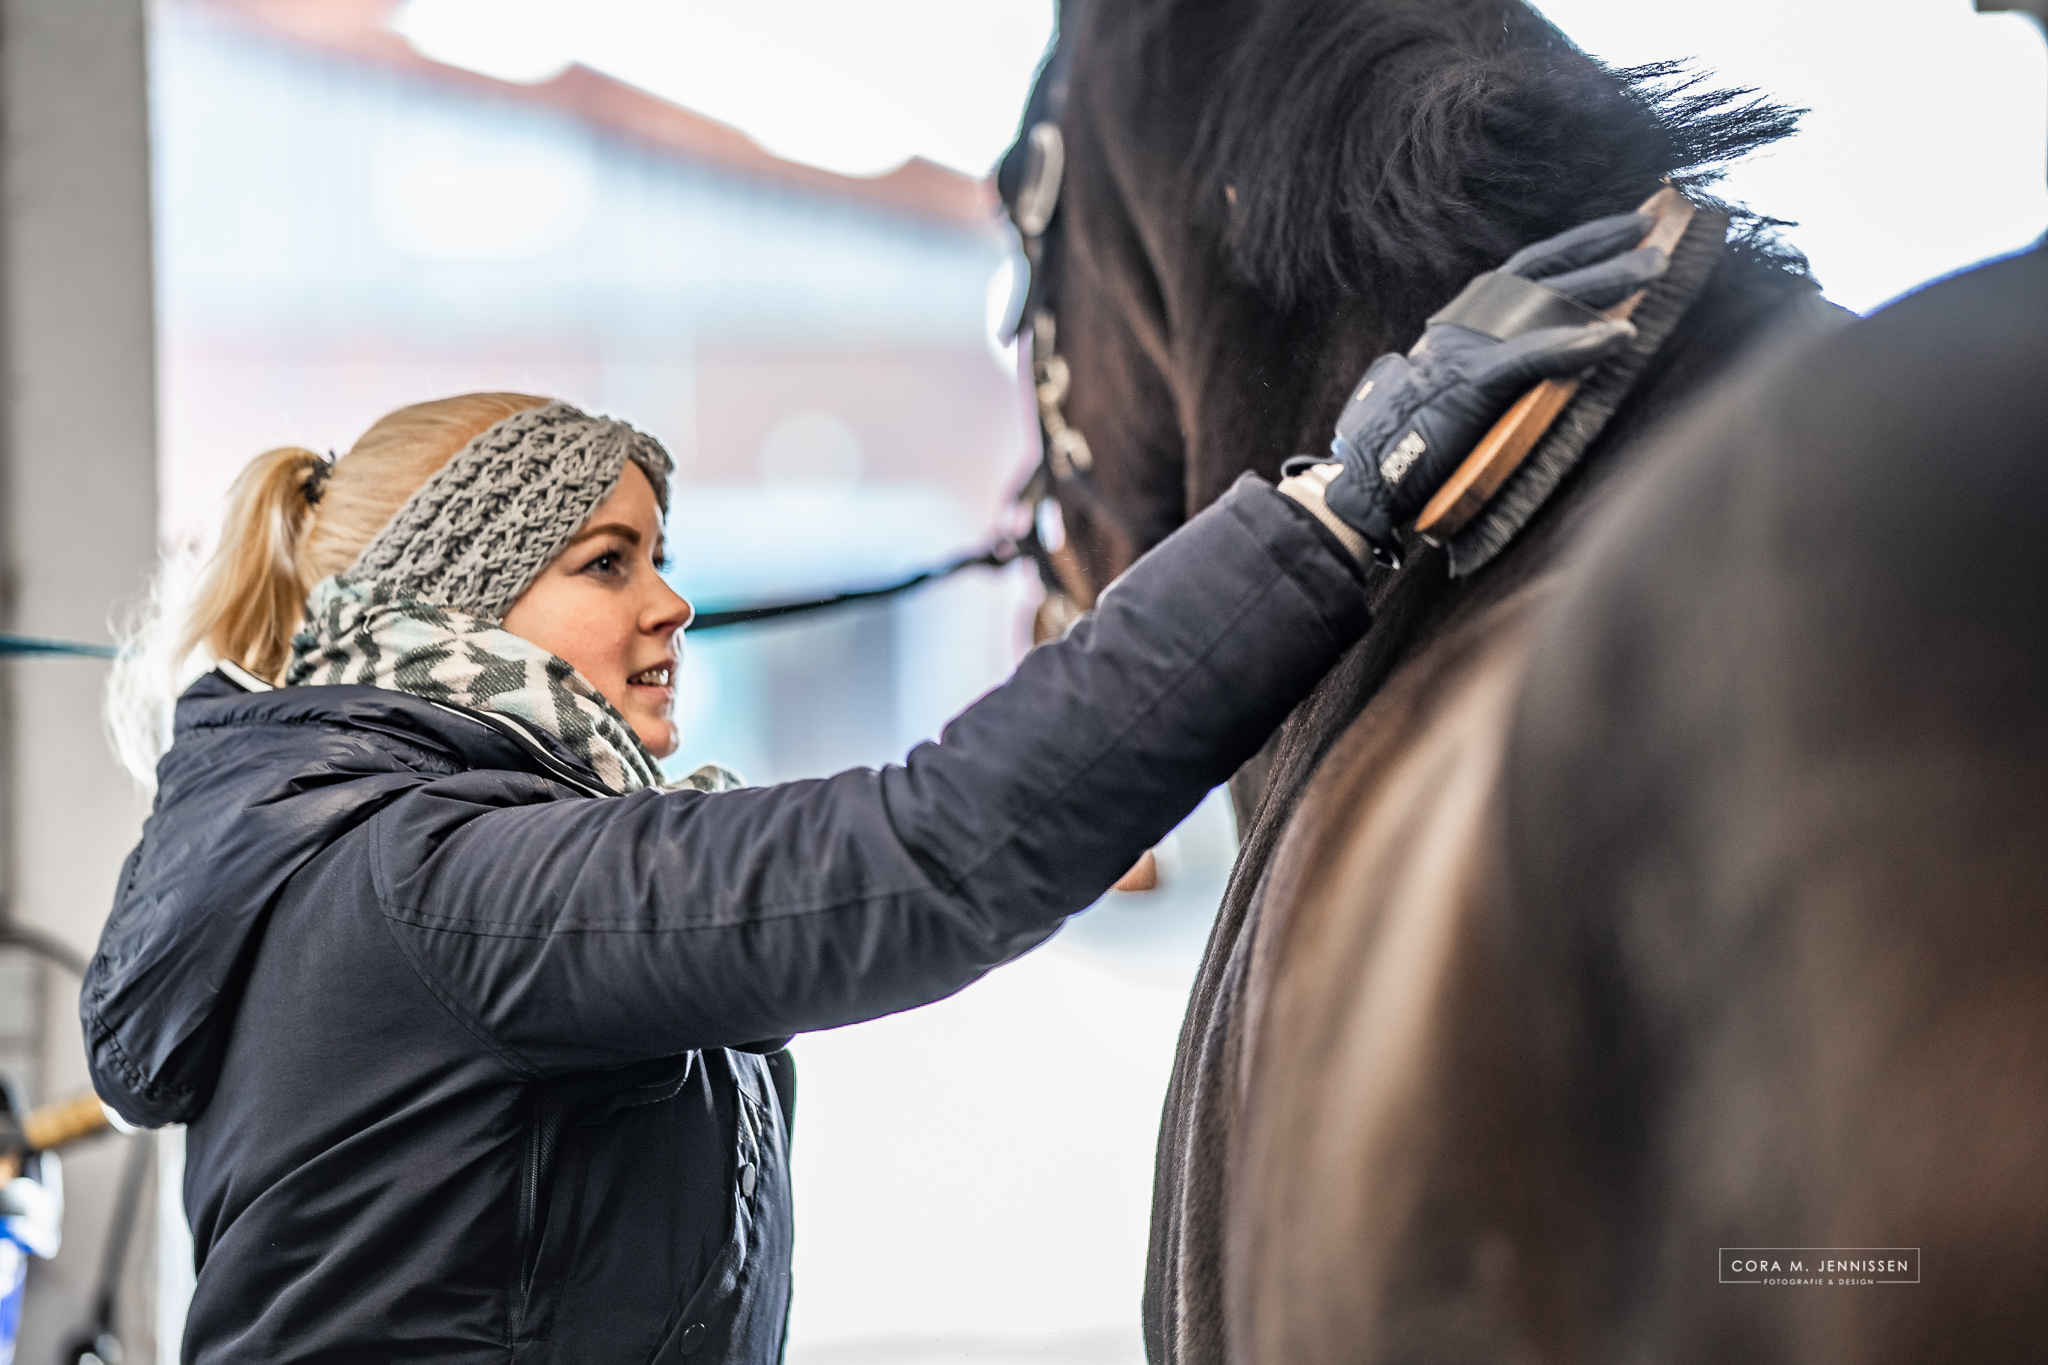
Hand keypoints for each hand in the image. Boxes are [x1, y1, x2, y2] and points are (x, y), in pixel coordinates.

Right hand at [1316, 211, 1668, 564]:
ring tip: (1654, 268)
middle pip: (1546, 272)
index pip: (1529, 267)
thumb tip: (1541, 351)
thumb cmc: (1407, 434)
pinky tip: (1622, 333)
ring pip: (1547, 302)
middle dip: (1603, 250)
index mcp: (1464, 320)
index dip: (1577, 244)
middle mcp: (1469, 322)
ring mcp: (1471, 349)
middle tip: (1653, 233)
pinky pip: (1536, 355)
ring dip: (1605, 283)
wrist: (1365, 466)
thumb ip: (1491, 359)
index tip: (1623, 228)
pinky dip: (1579, 342)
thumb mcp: (1451, 382)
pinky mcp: (1475, 382)